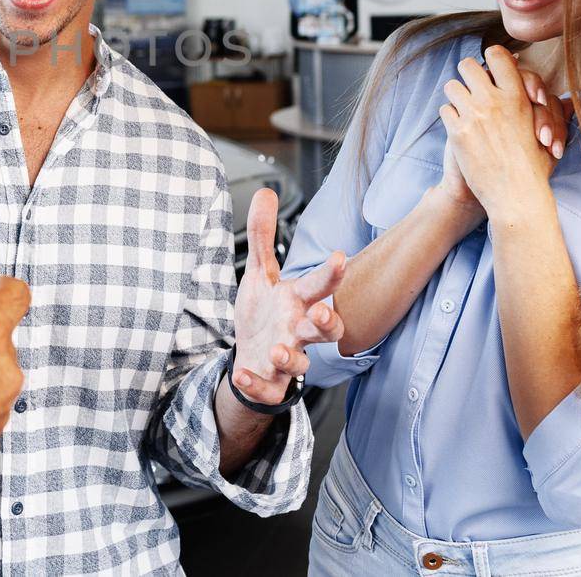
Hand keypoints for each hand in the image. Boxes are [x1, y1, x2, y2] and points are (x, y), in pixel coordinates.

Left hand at [231, 188, 345, 403]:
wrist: (252, 360)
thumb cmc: (264, 315)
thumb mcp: (260, 274)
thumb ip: (263, 237)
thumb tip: (267, 191)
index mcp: (297, 302)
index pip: (319, 287)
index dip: (330, 274)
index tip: (339, 257)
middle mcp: (297, 331)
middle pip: (325, 331)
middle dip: (327, 324)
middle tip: (320, 314)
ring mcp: (286, 359)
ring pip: (301, 362)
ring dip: (291, 357)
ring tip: (277, 350)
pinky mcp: (270, 383)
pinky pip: (267, 389)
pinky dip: (256, 383)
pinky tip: (241, 374)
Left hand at [438, 46, 560, 218]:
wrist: (516, 196)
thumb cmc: (534, 165)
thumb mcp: (544, 127)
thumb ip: (534, 99)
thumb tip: (526, 73)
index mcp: (518, 96)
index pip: (497, 55)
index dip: (490, 59)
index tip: (489, 69)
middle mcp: (495, 101)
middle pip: (467, 65)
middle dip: (467, 75)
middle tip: (472, 89)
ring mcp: (474, 115)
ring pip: (452, 86)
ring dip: (456, 96)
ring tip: (464, 110)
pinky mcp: (457, 132)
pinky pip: (444, 110)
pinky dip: (450, 118)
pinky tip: (460, 129)